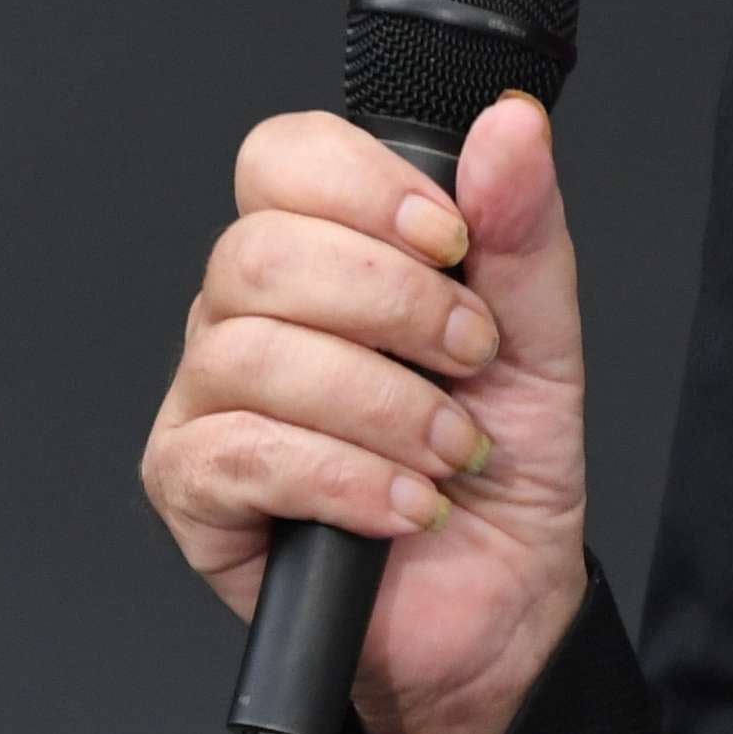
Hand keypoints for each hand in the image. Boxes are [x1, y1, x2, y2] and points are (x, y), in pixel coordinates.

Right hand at [142, 91, 586, 733]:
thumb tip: (509, 125)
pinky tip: (406, 507)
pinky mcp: (193, 490)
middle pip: (261, 252)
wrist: (496, 609)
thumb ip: (521, 230)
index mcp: (321, 257)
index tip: (453, 242)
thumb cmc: (500, 473)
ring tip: (448, 452)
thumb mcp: (539, 342)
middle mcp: (246, 315)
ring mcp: (208, 401)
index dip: (365, 188)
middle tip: (469, 360)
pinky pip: (241, 454)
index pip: (283, 158)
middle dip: (391, 304)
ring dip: (381, 406)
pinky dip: (345, 479)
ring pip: (252, 354)